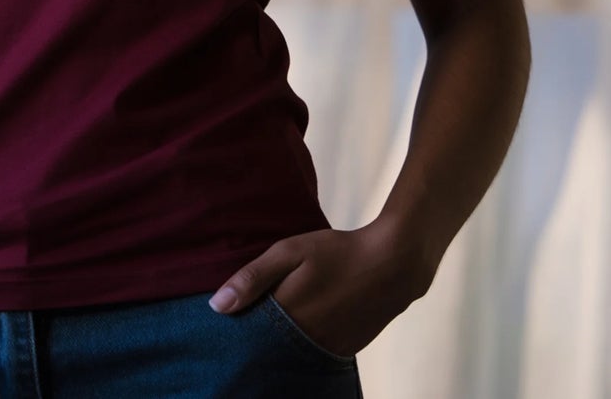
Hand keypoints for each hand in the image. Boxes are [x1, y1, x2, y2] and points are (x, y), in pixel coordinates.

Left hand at [207, 215, 432, 357]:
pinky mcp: (344, 352)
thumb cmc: (337, 252)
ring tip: (267, 331)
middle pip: (267, 352)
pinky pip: (312, 357)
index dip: (234, 334)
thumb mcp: (290, 252)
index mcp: (288, 316)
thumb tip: (217, 306)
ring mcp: (327, 350)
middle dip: (253, 345)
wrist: (393, 266)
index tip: (219, 330)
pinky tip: (296, 333)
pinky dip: (300, 349)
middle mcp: (306, 341)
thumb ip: (253, 277)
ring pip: (290, 357)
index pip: (248, 338)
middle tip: (240, 331)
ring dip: (276, 348)